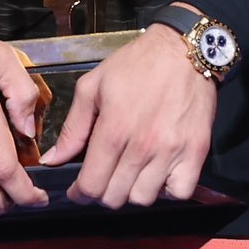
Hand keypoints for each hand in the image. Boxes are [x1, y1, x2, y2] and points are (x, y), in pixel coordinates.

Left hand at [39, 23, 215, 207]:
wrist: (184, 49)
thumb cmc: (137, 64)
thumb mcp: (93, 86)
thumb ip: (72, 128)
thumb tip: (52, 160)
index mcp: (114, 129)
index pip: (91, 185)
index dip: (80, 193)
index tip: (80, 189)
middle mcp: (143, 145)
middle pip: (115, 198)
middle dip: (103, 192)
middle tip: (105, 176)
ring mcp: (172, 151)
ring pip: (143, 199)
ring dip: (132, 191)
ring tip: (131, 173)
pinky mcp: (196, 152)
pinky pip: (179, 193)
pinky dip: (167, 190)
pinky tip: (159, 174)